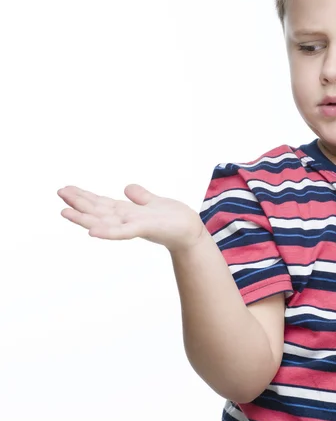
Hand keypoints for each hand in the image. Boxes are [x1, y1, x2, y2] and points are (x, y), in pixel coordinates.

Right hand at [57, 183, 205, 253]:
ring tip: (64, 211)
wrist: (190, 230)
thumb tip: (127, 188)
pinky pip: (122, 231)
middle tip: (59, 192)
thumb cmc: (173, 219)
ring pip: (104, 221)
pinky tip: (91, 232)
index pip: (101, 203)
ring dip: (84, 218)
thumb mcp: (154, 202)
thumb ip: (140, 196)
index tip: (66, 189)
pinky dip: (107, 232)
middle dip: (78, 202)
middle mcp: (126, 219)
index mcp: (127, 212)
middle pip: (98, 210)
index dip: (84, 196)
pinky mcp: (144, 229)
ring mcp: (133, 225)